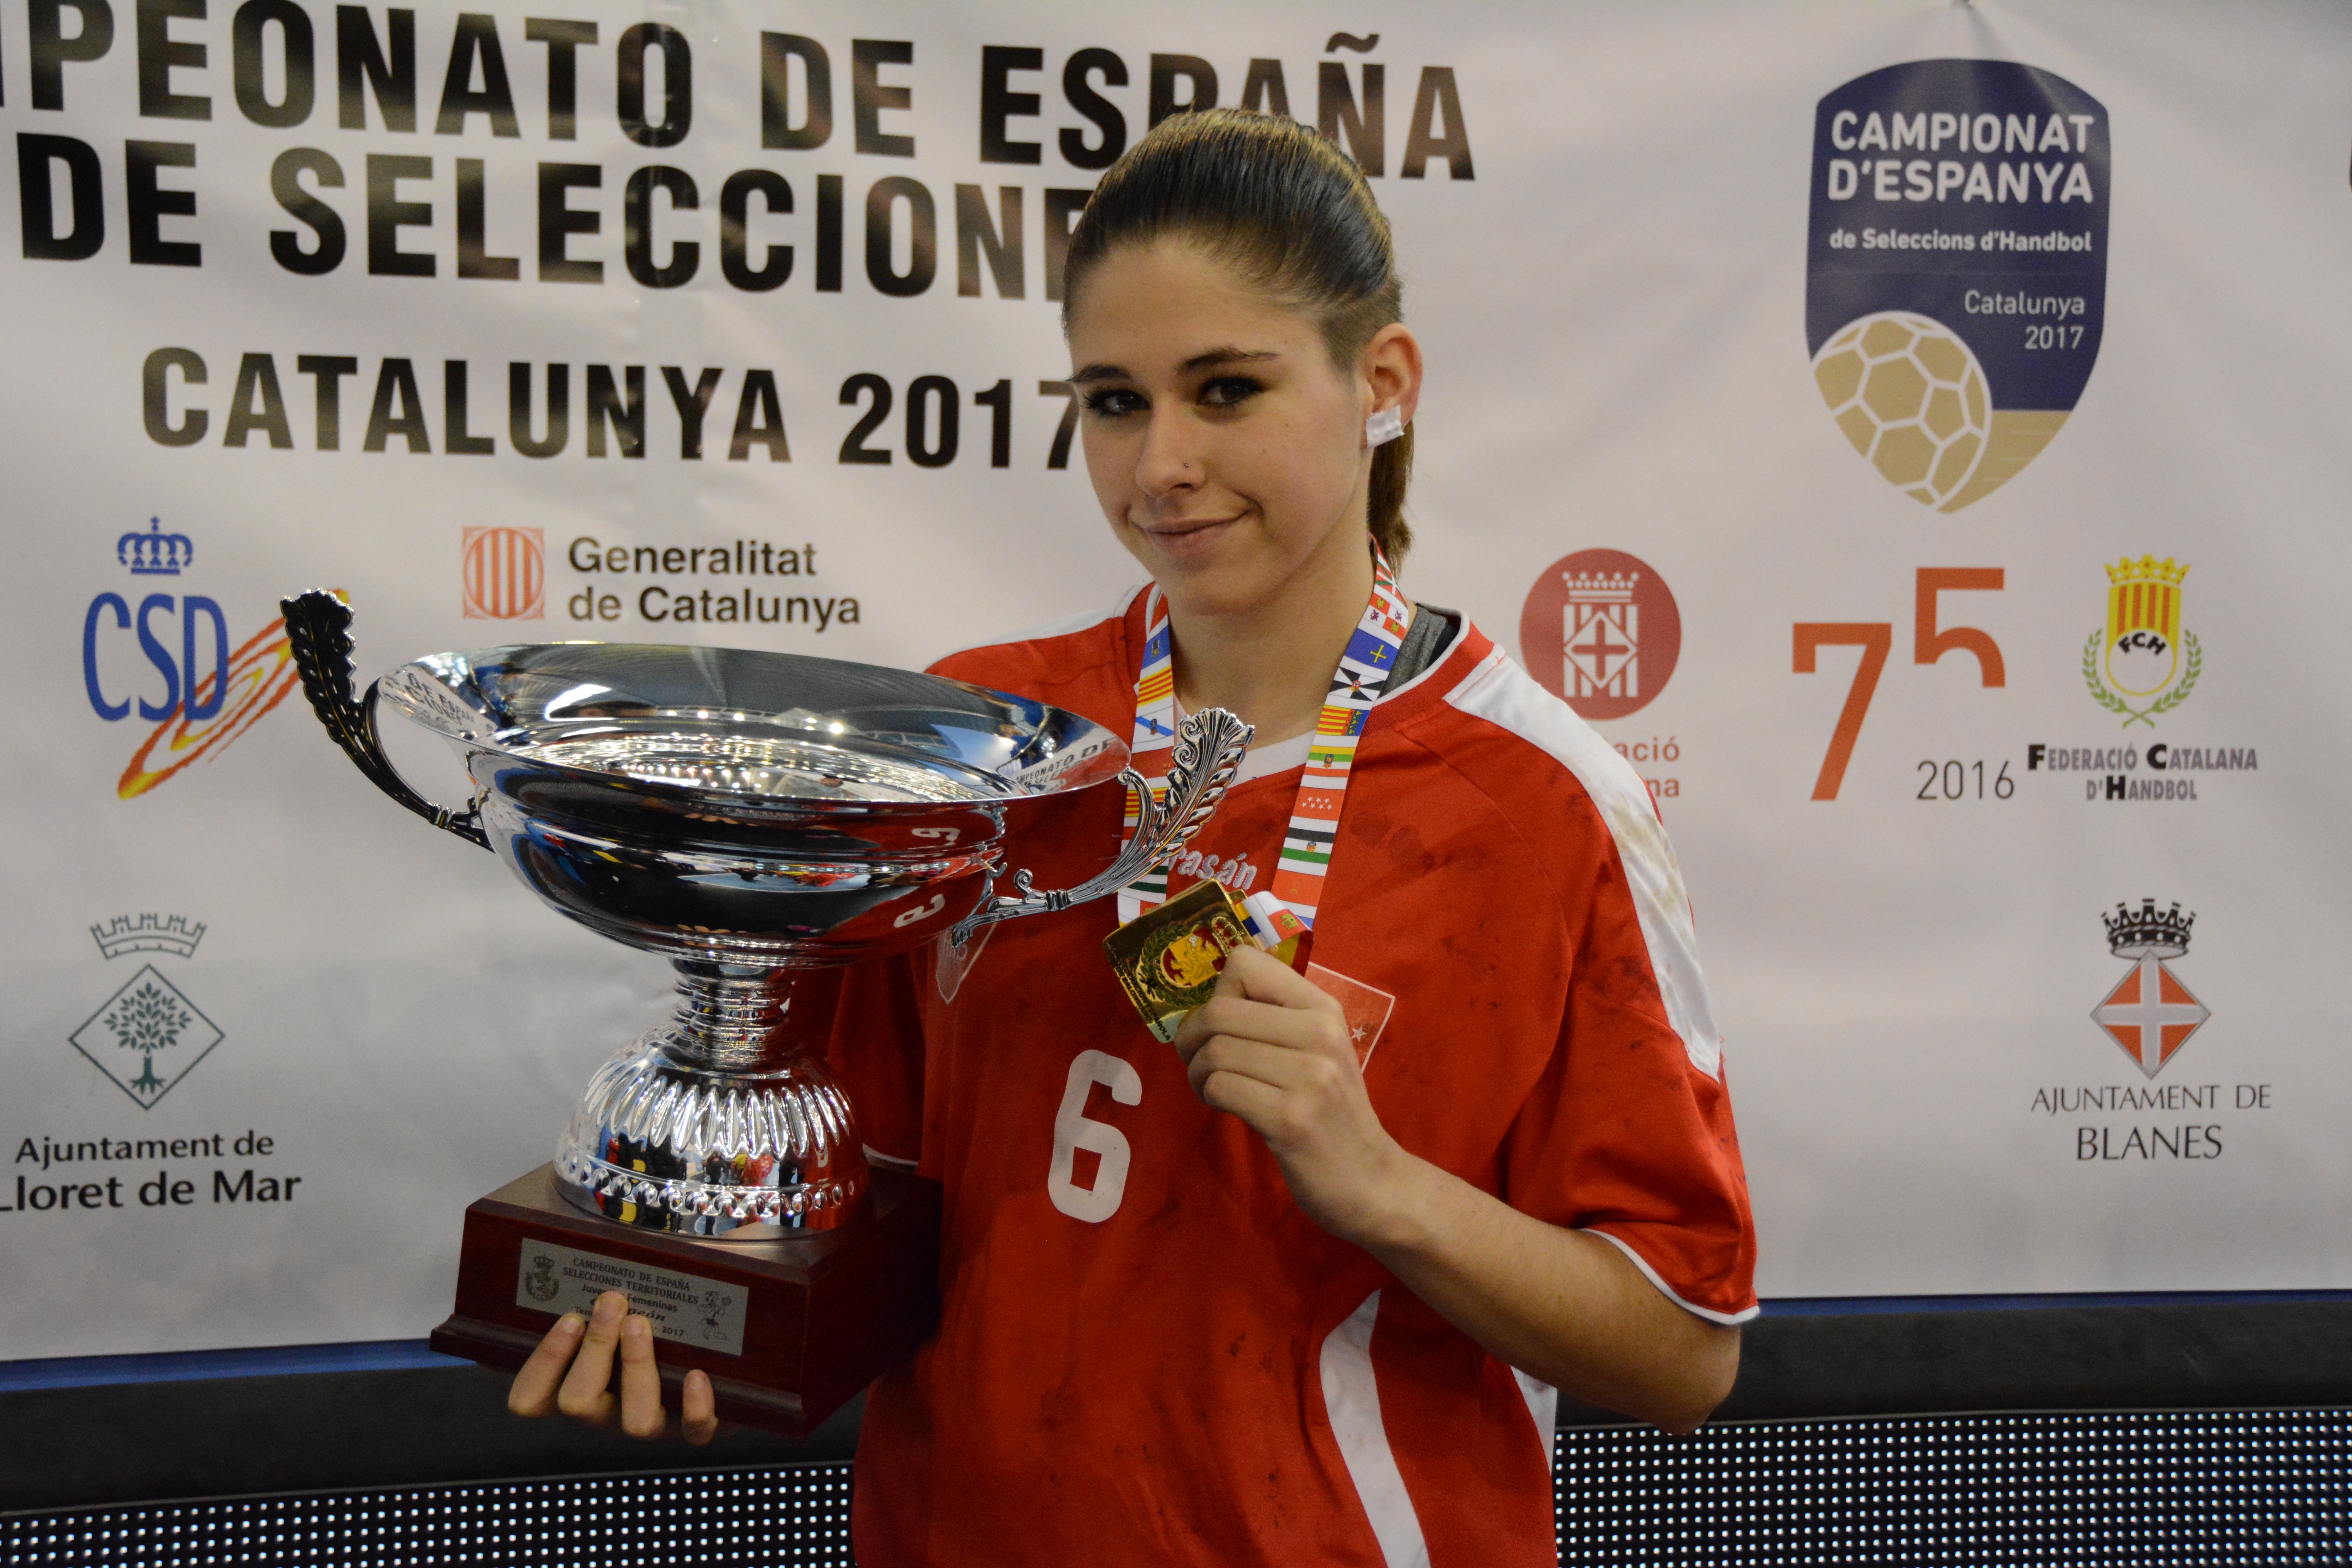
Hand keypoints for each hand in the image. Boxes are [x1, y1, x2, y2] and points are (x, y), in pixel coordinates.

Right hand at [507, 1289, 717, 1443]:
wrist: (716, 1350)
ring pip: (634, 1421)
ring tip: (642, 1324)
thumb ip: (600, 1281)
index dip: (543, 1364)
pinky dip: (695, 1406)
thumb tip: (583, 1236)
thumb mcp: (621, 1299)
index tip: (569, 1317)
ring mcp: (651, 1423)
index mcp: (578, 1386)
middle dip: (593, 1349)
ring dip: (636, 1368)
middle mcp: (607, 1413)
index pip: (531, 1397)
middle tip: (611, 1301)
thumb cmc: (654, 1316)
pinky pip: (694, 1431)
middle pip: (578, 1402)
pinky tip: (696, 1373)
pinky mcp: (695, 1429)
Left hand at [1171, 945, 1418, 1245]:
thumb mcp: (1317, 1050)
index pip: (1245, 964)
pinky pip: (1220, 1088)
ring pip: (1215, 1051)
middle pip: (1218, 1011)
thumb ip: (1274, 1019)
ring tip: (1209, 1088)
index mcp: (1322, 1008)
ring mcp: (1309, 1077)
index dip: (1219, 993)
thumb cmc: (1331, 1113)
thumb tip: (1206, 1001)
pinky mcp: (1291, 1120)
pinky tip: (1224, 1107)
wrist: (1371, 1181)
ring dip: (1196, 1072)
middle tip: (1198, 1062)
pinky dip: (1208, 1096)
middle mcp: (1319, 1033)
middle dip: (1192, 1037)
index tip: (1223, 1025)